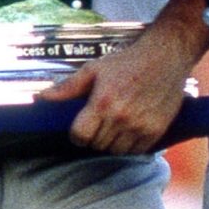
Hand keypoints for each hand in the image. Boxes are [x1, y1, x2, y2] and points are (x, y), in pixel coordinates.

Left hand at [43, 20, 199, 155]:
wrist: (165, 57)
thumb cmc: (127, 62)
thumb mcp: (94, 69)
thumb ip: (68, 87)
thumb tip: (42, 97)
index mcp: (102, 102)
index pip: (80, 136)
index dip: (77, 135)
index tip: (82, 128)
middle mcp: (121, 117)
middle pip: (97, 145)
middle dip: (95, 137)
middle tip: (100, 124)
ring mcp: (140, 125)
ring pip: (116, 151)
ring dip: (112, 143)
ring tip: (115, 128)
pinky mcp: (157, 130)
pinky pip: (136, 151)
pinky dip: (130, 145)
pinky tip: (130, 130)